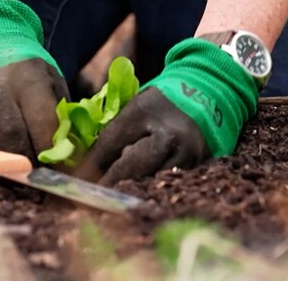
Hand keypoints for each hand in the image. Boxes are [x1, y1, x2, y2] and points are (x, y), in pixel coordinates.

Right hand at [0, 0, 67, 159]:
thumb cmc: (30, 80)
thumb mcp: (54, 88)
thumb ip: (62, 120)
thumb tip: (67, 157)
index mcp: (30, 77)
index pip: (42, 123)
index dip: (49, 155)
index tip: (54, 173)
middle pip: (9, 135)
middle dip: (22, 163)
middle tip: (28, 177)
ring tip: (2, 169)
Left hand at [78, 38, 258, 184]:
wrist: (212, 89)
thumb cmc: (166, 99)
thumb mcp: (137, 106)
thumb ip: (116, 131)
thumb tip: (87, 164)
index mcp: (145, 112)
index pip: (110, 145)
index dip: (90, 167)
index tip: (75, 181)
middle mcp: (167, 134)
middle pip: (130, 169)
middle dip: (108, 184)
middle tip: (91, 198)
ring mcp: (187, 152)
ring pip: (150, 180)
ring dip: (131, 189)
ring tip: (113, 197)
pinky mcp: (200, 164)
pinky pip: (170, 182)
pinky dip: (153, 187)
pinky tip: (141, 191)